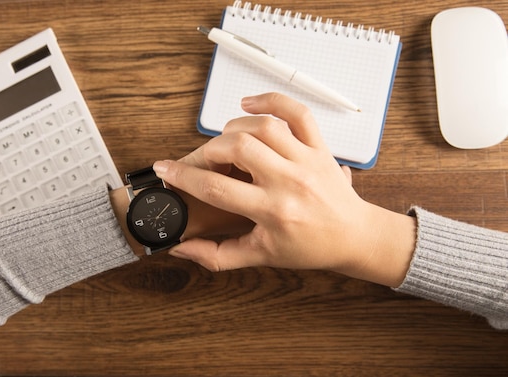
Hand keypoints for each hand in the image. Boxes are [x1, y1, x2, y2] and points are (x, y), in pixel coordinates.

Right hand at [153, 93, 415, 286]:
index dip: (184, 176)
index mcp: (274, 211)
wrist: (354, 237)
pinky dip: (271, 100)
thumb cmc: (310, 247)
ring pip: (262, 126)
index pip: (217, 188)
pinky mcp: (318, 146)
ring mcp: (306, 159)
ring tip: (223, 142)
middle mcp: (290, 181)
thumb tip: (182, 249)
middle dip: (207, 151)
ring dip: (233, 128)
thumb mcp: (261, 257)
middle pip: (237, 148)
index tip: (165, 169)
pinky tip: (249, 103)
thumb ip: (217, 256)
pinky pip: (297, 112)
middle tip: (199, 162)